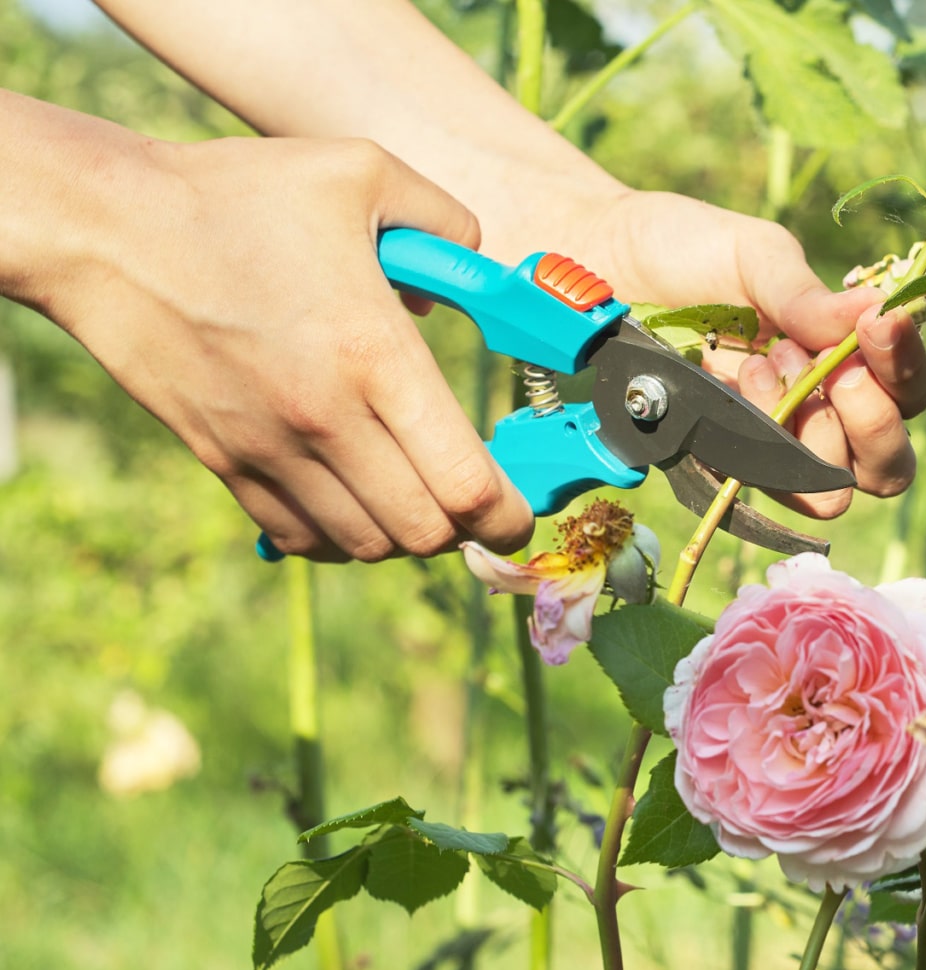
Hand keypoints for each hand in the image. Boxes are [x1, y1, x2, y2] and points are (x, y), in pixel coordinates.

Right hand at [27, 121, 532, 560]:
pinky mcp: (228, 463)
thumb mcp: (361, 172)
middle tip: (477, 501)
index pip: (464, 484)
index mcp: (374, 354)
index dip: (508, 516)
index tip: (521, 514)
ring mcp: (272, 449)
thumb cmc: (238, 197)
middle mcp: (326, 417)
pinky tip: (359, 500)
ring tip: (419, 493)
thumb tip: (477, 269)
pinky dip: (346, 538)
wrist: (109, 231)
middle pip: (426, 532)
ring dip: (407, 533)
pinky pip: (305, 540)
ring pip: (368, 546)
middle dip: (466, 529)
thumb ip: (446, 218)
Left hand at [532, 191, 925, 518]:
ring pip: (832, 490)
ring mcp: (767, 445)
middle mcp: (816, 411)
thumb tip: (878, 310)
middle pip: (886, 465)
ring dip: (810, 431)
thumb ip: (806, 293)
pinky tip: (732, 381)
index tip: (881, 325)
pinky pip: (758, 488)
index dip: (907, 370)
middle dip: (871, 421)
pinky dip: (757, 443)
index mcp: (842, 356)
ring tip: (764, 364)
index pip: (907, 392)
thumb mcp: (752, 253)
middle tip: (838, 371)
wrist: (593, 262)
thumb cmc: (680, 249)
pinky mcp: (716, 464)